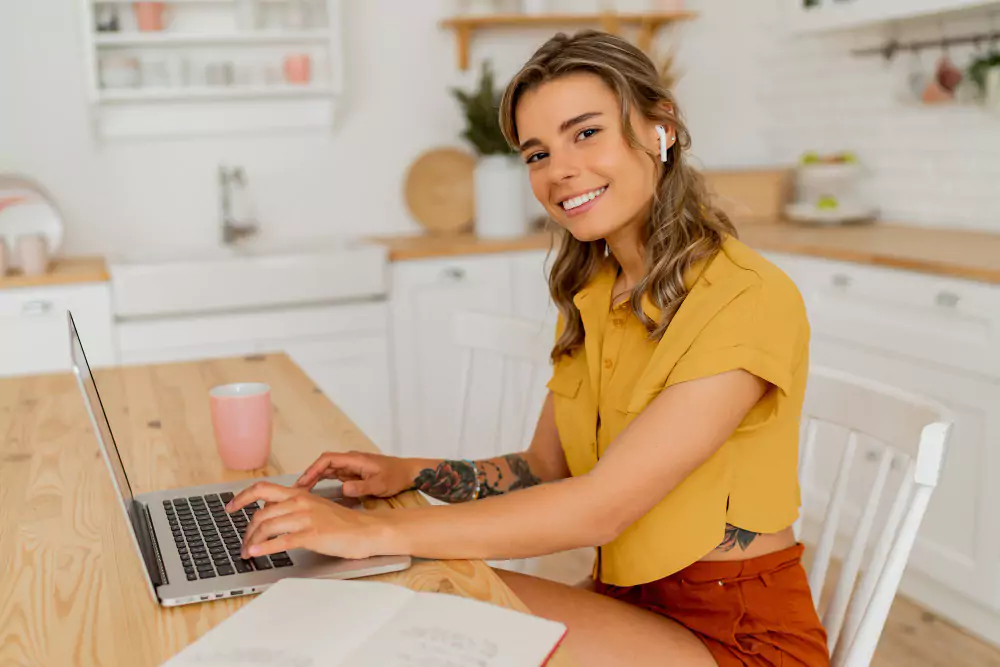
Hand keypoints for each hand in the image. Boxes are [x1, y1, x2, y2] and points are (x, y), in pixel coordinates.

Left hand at [226, 482, 389, 559]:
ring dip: (252, 541)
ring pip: (267, 526)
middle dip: (247, 531)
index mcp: (300, 494)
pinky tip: (256, 553)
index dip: (241, 497)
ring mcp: (306, 518)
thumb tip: (271, 513)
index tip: (229, 507)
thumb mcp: (316, 507)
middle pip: (261, 513)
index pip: (263, 488)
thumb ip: (294, 507)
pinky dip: (264, 548)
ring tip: (247, 552)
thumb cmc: (342, 523)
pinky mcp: (312, 535)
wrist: (366, 531)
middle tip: (243, 543)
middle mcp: (300, 502)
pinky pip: (281, 541)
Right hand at [294, 451, 415, 497]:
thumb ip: (362, 487)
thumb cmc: (395, 476)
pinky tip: (314, 490)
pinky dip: (321, 481)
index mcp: (354, 459)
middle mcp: (350, 460)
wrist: (407, 473)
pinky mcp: (352, 473)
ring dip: (313, 478)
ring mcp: (350, 466)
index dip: (314, 469)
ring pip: (326, 470)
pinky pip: (333, 475)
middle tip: (295, 490)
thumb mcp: (380, 485)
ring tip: (300, 492)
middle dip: (309, 475)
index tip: (303, 481)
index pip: (328, 459)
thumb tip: (344, 488)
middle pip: (324, 464)